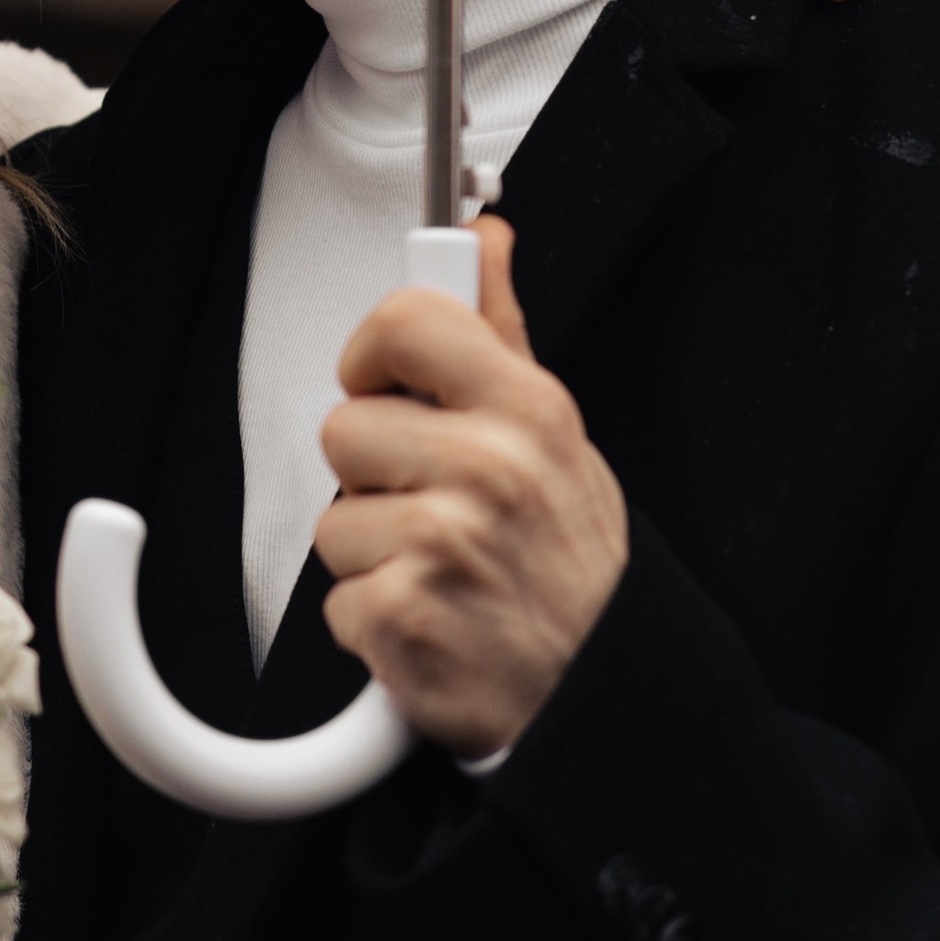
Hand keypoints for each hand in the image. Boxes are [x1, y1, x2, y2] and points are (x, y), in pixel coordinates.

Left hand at [315, 219, 626, 761]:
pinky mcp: (406, 614)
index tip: (386, 384)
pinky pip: (336, 601)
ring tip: (442, 574)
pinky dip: (372, 627)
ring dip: (372, 557)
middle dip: (373, 477)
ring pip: (332, 520)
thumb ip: (502, 334)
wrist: (607, 702)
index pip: (407, 320)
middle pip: (344, 428)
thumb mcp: (561, 439)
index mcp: (526, 411)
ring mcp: (446, 541)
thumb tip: (481, 238)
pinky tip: (433, 623)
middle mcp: (489, 467)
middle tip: (435, 510)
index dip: (374, 353)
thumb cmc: (575, 570)